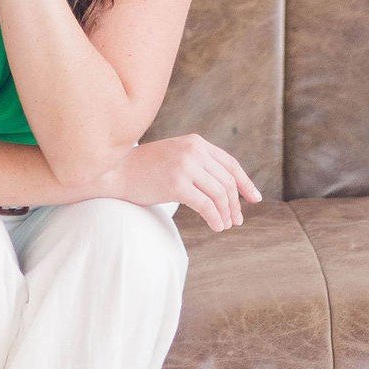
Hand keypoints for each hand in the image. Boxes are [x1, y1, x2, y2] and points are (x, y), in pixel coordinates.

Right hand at [97, 134, 261, 231]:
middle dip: (235, 203)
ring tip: (226, 225)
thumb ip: (197, 164)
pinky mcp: (176, 184)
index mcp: (196, 142)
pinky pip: (206, 205)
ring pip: (220, 194)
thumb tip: (224, 188)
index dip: (245, 183)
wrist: (115, 172)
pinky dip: (215, 218)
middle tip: (237, 219)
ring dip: (226, 213)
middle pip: (227, 180)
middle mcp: (193, 151)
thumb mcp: (175, 157)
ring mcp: (185, 166)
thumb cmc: (144, 169)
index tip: (254, 199)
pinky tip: (216, 226)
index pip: (230, 164)